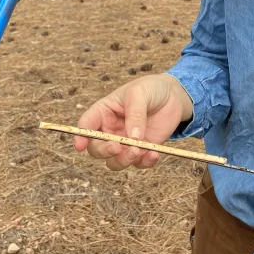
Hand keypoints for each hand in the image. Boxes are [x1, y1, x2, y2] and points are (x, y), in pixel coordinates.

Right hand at [73, 73, 193, 171]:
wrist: (173, 96)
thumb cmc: (150, 89)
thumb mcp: (139, 94)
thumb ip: (135, 114)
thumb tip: (133, 138)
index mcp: (103, 112)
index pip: (86, 125)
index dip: (80, 136)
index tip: (80, 145)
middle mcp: (110, 130)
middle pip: (97, 149)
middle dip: (104, 151)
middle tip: (117, 147)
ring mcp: (125, 143)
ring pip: (114, 161)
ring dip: (123, 160)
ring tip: (139, 150)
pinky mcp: (142, 151)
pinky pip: (138, 163)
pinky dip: (144, 162)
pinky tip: (154, 154)